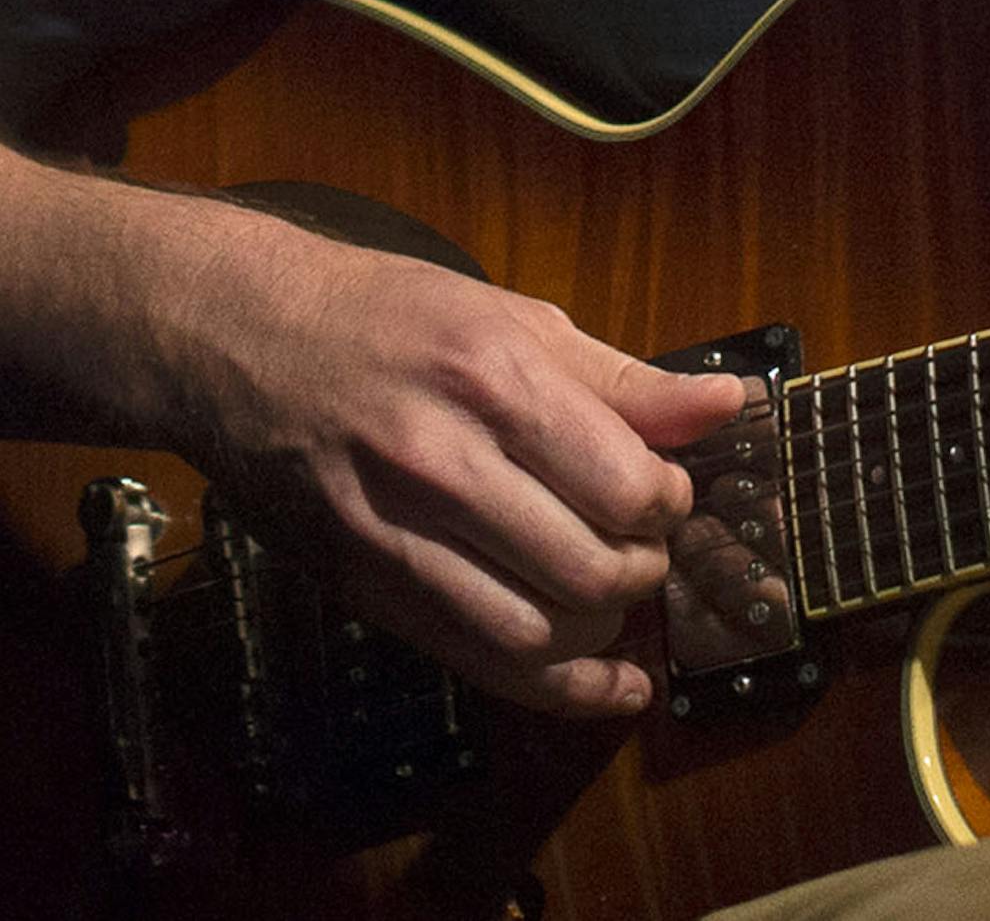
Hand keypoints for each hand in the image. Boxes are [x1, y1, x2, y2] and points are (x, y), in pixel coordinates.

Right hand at [163, 208, 745, 717]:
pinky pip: (475, 661)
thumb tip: (729, 405)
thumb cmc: (392, 316)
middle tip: (645, 545)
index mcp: (495, 380)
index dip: (668, 501)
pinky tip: (606, 685)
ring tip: (614, 594)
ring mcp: (395, 533)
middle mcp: (444, 462)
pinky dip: (556, 687)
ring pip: (535, 630)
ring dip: (601, 628)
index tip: (666, 491)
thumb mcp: (516, 319)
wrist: (244, 339)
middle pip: (587, 565)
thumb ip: (625, 378)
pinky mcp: (363, 585)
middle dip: (643, 569)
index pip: (624, 482)